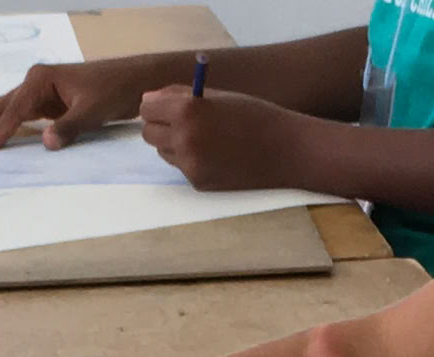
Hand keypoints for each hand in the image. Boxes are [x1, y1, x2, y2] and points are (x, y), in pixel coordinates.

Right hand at [0, 58, 176, 149]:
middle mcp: (36, 82)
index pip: (15, 109)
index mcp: (41, 79)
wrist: (133, 81)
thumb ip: (69, 127)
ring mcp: (40, 93)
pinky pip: (19, 117)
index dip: (1, 129)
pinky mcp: (47, 104)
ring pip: (6, 110)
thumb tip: (46, 143)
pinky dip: (3, 127)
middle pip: (1, 105)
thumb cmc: (114, 90)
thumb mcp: (93, 110)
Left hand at [136, 87, 309, 191]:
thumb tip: (149, 99)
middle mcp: (183, 139)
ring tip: (206, 138)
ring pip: (163, 151)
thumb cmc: (255, 116)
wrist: (287, 151)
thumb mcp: (218, 96)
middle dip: (161, 125)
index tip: (167, 106)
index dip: (156, 105)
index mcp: (187, 111)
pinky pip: (181, 167)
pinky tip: (217, 155)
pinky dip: (191, 160)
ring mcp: (190, 165)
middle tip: (184, 122)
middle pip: (149, 133)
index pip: (146, 107)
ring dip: (174, 143)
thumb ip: (180, 96)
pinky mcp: (198, 182)